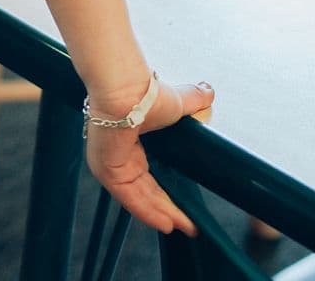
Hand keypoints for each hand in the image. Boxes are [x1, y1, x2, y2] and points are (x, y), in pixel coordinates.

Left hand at [83, 76, 214, 236]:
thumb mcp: (176, 103)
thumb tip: (208, 92)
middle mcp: (117, 156)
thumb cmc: (145, 91)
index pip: (147, 178)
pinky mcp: (106, 169)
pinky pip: (128, 198)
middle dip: (167, 210)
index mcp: (129, 142)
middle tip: (187, 224)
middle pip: (144, 191)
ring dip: (160, 214)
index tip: (182, 210)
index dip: (165, 195)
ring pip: (137, 198)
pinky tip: (165, 223)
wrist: (127, 87)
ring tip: (180, 226)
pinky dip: (147, 212)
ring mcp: (109, 163)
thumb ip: (193, 101)